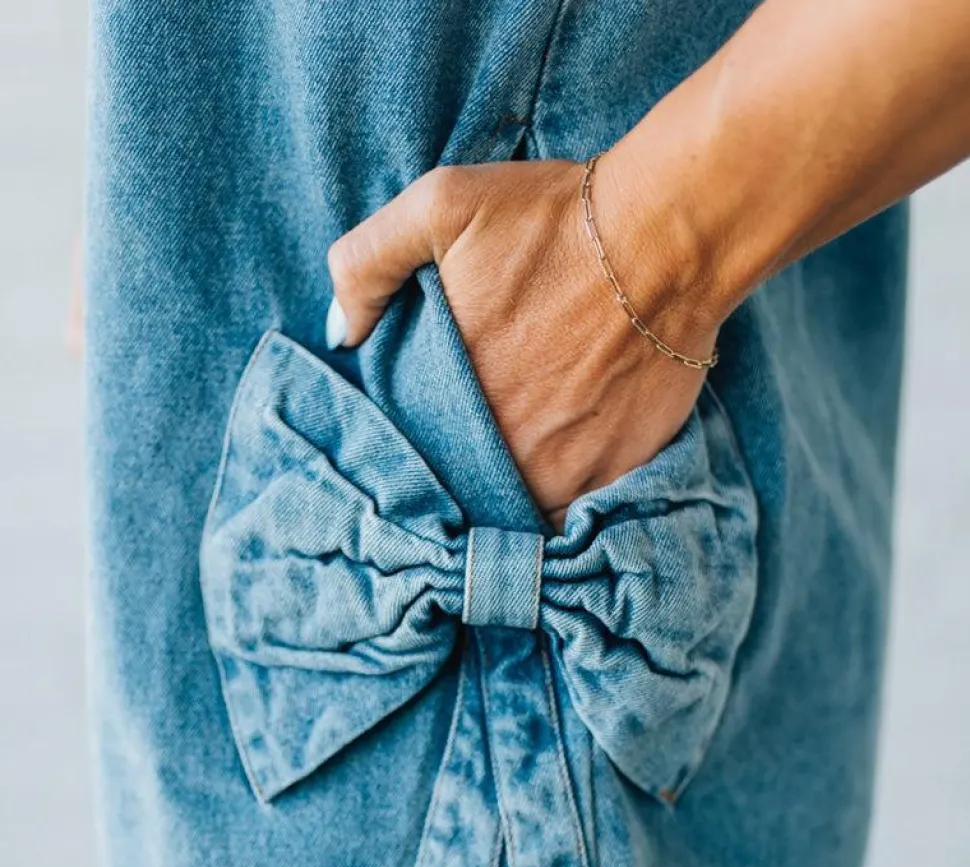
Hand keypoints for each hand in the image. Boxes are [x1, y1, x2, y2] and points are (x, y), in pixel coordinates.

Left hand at [326, 156, 721, 530]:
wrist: (667, 236)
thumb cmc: (553, 220)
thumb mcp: (439, 206)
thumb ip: (367, 264)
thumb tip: (341, 335)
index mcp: (449, 402)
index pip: (414, 458)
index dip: (420, 451)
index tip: (431, 436)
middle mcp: (503, 451)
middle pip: (470, 489)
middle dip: (468, 476)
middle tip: (483, 441)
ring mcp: (564, 472)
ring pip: (522, 509)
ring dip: (516, 491)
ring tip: (525, 453)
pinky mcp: (618, 473)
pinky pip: (579, 510)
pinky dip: (569, 494)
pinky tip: (569, 457)